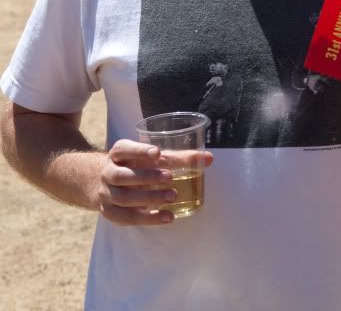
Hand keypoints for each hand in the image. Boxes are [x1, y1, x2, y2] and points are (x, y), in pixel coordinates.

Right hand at [97, 139, 213, 225]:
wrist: (105, 183)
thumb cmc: (137, 165)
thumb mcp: (152, 158)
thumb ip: (178, 158)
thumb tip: (208, 159)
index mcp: (118, 153)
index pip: (124, 149)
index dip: (139, 151)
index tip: (158, 153)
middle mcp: (108, 172)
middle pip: (123, 176)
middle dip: (147, 177)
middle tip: (170, 177)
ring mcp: (106, 194)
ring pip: (124, 198)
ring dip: (149, 198)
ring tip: (173, 197)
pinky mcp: (110, 212)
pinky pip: (127, 218)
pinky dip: (148, 219)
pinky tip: (167, 216)